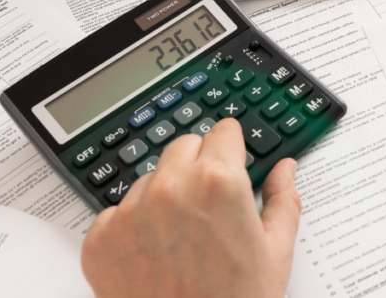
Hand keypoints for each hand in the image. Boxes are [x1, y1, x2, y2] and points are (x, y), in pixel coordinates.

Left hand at [81, 119, 300, 297]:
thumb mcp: (277, 253)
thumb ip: (283, 199)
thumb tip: (285, 170)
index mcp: (218, 182)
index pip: (222, 131)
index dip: (232, 148)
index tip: (233, 160)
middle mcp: (171, 188)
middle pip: (184, 146)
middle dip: (199, 165)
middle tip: (211, 204)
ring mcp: (130, 213)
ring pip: (150, 178)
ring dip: (166, 194)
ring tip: (183, 238)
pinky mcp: (101, 239)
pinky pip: (117, 212)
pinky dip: (135, 227)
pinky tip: (157, 255)